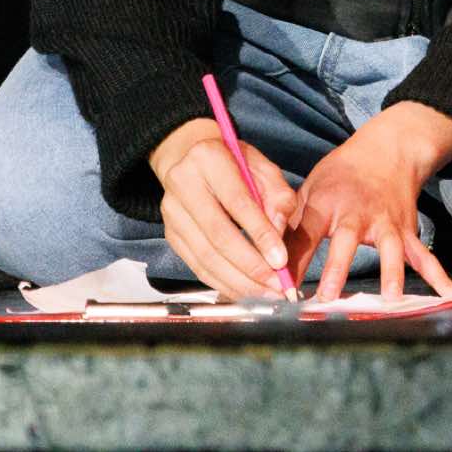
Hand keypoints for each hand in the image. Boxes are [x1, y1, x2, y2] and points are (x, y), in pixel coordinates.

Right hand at [148, 117, 300, 299]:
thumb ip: (277, 196)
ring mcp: (172, 212)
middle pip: (218, 235)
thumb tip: (278, 235)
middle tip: (276, 284)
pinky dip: (223, 283)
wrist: (191, 158)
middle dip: (250, 266)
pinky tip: (244, 291)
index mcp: (208, 158)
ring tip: (265, 294)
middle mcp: (183, 184)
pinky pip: (197, 266)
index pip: (237, 202)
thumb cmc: (233, 163)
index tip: (280, 260)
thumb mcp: (262, 166)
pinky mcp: (170, 234)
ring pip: (205, 256)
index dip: (259, 234)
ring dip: (238, 281)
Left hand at [285, 102, 451, 301]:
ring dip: (390, 273)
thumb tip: (267, 259)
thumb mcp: (309, 190)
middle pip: (346, 241)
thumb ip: (291, 226)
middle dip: (337, 268)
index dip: (292, 258)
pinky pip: (424, 257)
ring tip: (390, 299)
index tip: (283, 287)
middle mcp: (357, 213)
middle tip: (329, 297)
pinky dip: (440, 277)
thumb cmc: (340, 176)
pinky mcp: (407, 232)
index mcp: (326, 203)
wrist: (387, 151)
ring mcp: (386, 224)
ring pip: (390, 249)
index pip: (304, 233)